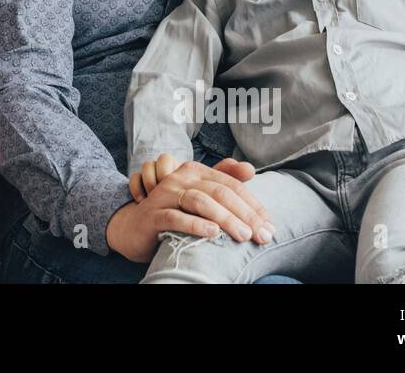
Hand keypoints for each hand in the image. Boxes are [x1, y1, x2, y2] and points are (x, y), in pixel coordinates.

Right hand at [108, 158, 275, 262]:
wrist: (135, 228)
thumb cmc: (174, 211)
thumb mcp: (199, 195)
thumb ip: (223, 179)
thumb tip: (251, 169)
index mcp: (195, 171)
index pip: (231, 184)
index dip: (253, 205)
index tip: (270, 226)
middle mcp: (180, 178)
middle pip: (219, 192)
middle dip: (245, 215)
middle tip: (262, 235)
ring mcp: (165, 195)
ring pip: (200, 202)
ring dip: (225, 219)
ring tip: (243, 235)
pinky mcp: (153, 214)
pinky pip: (176, 217)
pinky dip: (196, 225)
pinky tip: (213, 234)